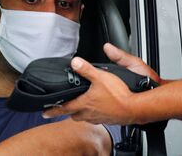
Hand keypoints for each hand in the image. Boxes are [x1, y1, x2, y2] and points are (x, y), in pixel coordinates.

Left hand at [43, 43, 159, 124]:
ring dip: (80, 113)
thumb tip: (74, 62)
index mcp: (85, 104)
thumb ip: (86, 69)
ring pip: (85, 117)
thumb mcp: (101, 77)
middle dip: (66, 112)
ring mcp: (100, 118)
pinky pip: (97, 118)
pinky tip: (97, 109)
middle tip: (60, 110)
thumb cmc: (120, 95)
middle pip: (73, 115)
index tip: (44, 112)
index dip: (53, 110)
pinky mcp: (109, 119)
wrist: (137, 108)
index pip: (64, 108)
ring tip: (78, 108)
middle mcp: (90, 113)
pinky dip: (94, 114)